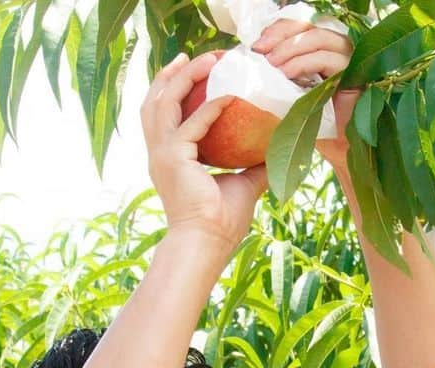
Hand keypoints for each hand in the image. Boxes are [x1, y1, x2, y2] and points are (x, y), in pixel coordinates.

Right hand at [140, 52, 267, 245]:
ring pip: (164, 102)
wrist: (208, 243)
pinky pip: (192, 124)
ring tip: (205, 60)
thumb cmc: (222, 221)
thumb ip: (255, 163)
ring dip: (184, 78)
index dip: (179, 89)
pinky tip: (229, 96)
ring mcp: (162, 154)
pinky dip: (210, 107)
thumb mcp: (243, 184)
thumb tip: (278, 148)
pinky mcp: (173, 158)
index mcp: (170, 157)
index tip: (201, 72)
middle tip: (197, 56)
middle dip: (174, 74)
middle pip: (156, 100)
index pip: (167, 114)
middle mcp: (160, 152)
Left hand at [250, 19, 358, 172]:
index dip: (277, 30)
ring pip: (319, 38)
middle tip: (260, 51)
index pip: (299, 26)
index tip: (256, 46)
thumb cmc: (312, 124)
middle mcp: (336, 50)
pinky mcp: (353, 76)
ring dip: (291, 48)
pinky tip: (288, 74)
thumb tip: (250, 57)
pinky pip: (328, 59)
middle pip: (308, 25)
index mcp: (320, 50)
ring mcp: (347, 61)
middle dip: (280, 35)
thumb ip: (277, 72)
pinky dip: (305, 63)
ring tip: (272, 65)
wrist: (335, 149)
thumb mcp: (288, 93)